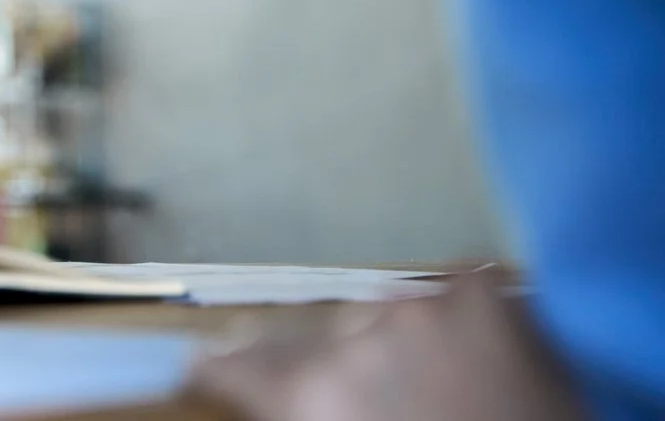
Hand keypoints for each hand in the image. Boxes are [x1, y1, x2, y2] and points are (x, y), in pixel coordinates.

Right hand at [188, 268, 582, 420]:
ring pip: (391, 313)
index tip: (206, 359)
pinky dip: (464, 316)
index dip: (224, 364)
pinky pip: (454, 289)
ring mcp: (421, 307)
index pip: (239, 363)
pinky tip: (486, 353)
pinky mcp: (483, 291)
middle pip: (324, 337)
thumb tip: (254, 378)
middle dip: (343, 361)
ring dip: (408, 341)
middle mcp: (355, 339)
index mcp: (315, 395)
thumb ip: (304, 404)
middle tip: (384, 399)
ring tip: (450, 383)